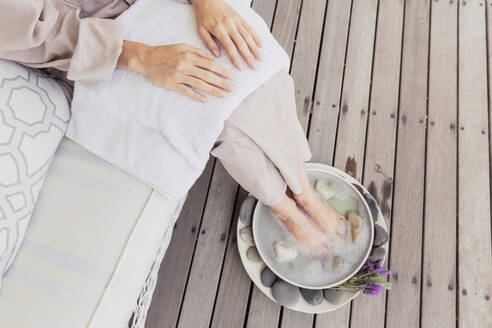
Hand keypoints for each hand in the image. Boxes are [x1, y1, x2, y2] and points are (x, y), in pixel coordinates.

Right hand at [117, 40, 233, 101]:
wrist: (146, 58)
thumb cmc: (165, 52)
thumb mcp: (182, 46)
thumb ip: (197, 52)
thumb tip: (212, 58)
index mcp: (189, 55)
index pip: (210, 64)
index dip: (222, 71)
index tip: (232, 76)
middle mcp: (186, 65)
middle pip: (208, 75)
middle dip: (222, 82)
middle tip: (232, 88)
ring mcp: (179, 75)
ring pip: (200, 84)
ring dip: (213, 90)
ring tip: (224, 95)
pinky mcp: (172, 84)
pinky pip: (186, 91)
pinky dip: (196, 96)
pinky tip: (205, 100)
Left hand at [192, 0, 261, 69]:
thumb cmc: (203, 15)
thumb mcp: (201, 30)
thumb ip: (209, 43)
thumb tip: (217, 55)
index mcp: (219, 30)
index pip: (230, 47)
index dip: (236, 59)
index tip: (240, 67)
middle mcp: (230, 26)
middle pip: (242, 44)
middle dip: (249, 57)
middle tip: (254, 66)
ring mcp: (236, 21)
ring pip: (248, 37)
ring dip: (255, 48)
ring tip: (260, 58)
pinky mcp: (240, 18)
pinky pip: (250, 28)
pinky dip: (256, 37)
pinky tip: (260, 44)